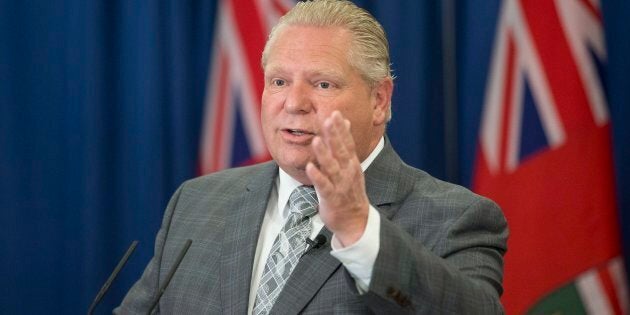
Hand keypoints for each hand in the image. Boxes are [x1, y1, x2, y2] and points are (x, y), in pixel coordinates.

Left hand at [306, 111, 369, 246]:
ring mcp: (340, 185)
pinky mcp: (332, 198)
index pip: (347, 142)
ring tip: (317, 140)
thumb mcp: (350, 166)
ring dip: (324, 153)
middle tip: (328, 119)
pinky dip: (318, 176)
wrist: (355, 221)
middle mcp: (347, 172)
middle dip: (334, 135)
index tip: (336, 113)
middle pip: (340, 150)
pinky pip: (324, 186)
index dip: (341, 128)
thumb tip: (344, 122)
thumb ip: (345, 144)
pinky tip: (310, 167)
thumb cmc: (349, 191)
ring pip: (332, 166)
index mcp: (351, 164)